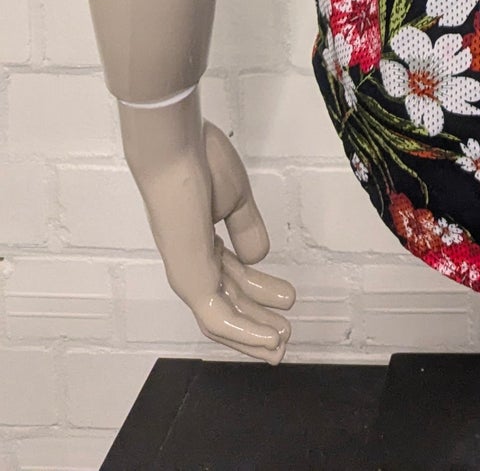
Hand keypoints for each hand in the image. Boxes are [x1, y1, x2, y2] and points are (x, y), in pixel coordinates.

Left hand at [118, 93, 295, 362]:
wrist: (176, 152)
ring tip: (283, 342)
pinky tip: (268, 339)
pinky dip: (244, 333)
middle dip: (259, 322)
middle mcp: (193, 265)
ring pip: (223, 319)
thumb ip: (246, 229)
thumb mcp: (235, 199)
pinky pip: (218, 317)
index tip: (287, 300)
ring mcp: (189, 274)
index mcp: (202, 245)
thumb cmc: (200, 164)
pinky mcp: (189, 280)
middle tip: (287, 336)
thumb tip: (258, 258)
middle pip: (229, 304)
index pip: (231, 281)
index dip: (260, 295)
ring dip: (254, 335)